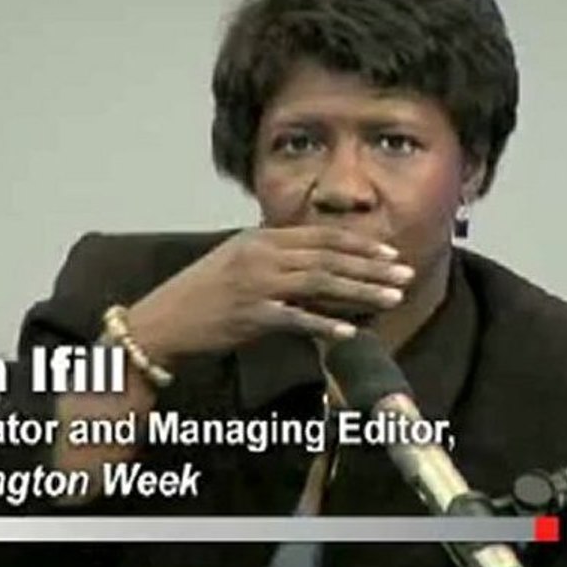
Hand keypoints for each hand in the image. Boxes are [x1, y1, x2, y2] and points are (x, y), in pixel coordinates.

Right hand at [126, 226, 414, 364]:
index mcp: (262, 238)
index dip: (359, 244)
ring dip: (361, 291)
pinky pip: (295, 318)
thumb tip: (321, 266)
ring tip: (393, 299)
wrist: (161, 320)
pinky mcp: (250, 315)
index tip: (390, 253)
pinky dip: (325, 323)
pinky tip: (350, 330)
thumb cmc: (203, 294)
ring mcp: (256, 284)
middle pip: (328, 257)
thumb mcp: (239, 262)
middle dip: (371, 266)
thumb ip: (278, 259)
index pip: (321, 236)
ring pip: (320, 282)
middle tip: (405, 274)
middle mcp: (261, 254)